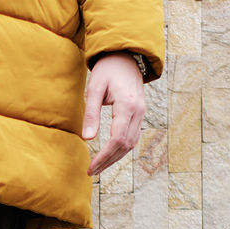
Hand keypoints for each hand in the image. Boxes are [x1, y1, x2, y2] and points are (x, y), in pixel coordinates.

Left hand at [81, 52, 146, 176]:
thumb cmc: (107, 70)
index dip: (104, 156)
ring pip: (131, 144)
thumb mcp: (94, 88)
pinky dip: (120, 149)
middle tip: (91, 171)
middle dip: (108, 161)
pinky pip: (132, 137)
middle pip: (125, 145)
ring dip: (115, 158)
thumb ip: (91, 113)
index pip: (117, 139)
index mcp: (127, 105)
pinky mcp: (139, 115)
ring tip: (98, 167)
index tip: (91, 166)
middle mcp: (138, 112)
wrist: (125, 57)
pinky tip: (108, 155)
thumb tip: (87, 139)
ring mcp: (141, 114)